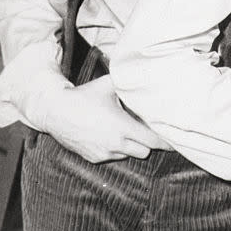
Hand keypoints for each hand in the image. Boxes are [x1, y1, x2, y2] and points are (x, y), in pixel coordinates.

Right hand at [44, 75, 167, 163]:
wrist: (56, 112)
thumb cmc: (84, 97)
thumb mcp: (108, 84)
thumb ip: (127, 81)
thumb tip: (144, 71)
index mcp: (122, 127)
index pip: (152, 141)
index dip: (165, 142)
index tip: (175, 141)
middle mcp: (115, 144)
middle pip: (144, 151)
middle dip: (149, 142)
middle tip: (149, 130)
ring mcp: (104, 154)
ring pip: (129, 155)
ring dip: (132, 146)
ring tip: (128, 131)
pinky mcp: (94, 158)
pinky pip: (113, 157)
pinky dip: (117, 149)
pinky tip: (112, 135)